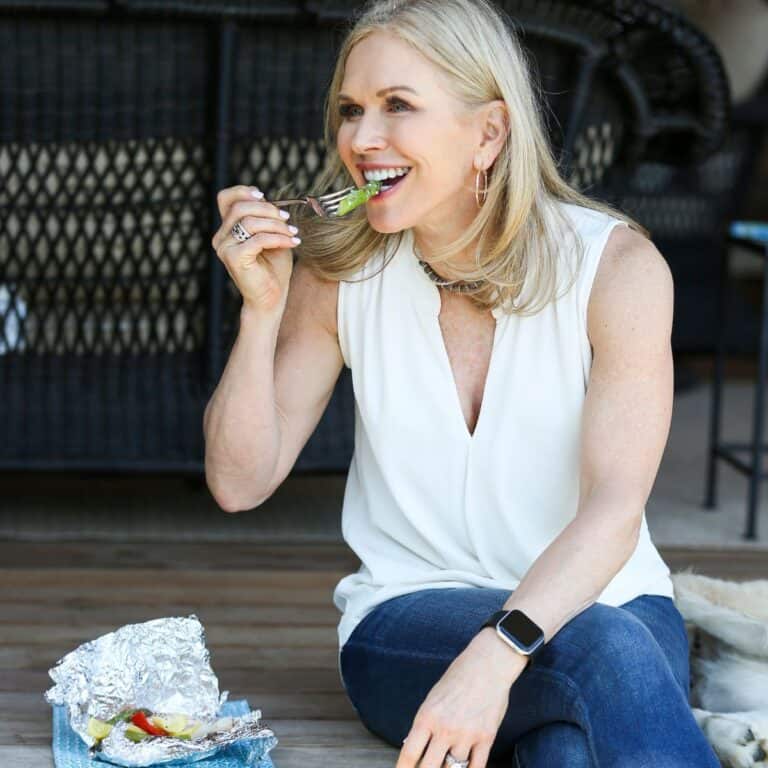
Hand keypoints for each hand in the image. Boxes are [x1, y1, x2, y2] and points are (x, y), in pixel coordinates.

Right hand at [211, 185, 299, 315]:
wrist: (271, 298)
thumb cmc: (273, 269)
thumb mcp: (272, 237)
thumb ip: (266, 219)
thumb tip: (270, 200)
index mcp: (228, 230)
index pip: (226, 198)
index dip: (243, 191)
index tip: (264, 196)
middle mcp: (221, 237)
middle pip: (241, 207)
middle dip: (269, 210)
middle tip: (288, 220)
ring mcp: (224, 247)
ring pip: (250, 222)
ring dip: (277, 226)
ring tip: (293, 234)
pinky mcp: (233, 258)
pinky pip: (258, 239)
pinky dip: (278, 239)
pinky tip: (292, 243)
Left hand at [396, 631, 527, 767]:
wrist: (487, 664)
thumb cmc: (458, 677)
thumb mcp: (433, 698)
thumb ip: (426, 723)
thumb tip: (417, 748)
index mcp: (427, 716)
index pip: (410, 754)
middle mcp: (445, 729)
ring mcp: (466, 735)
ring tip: (447, 763)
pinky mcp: (486, 738)